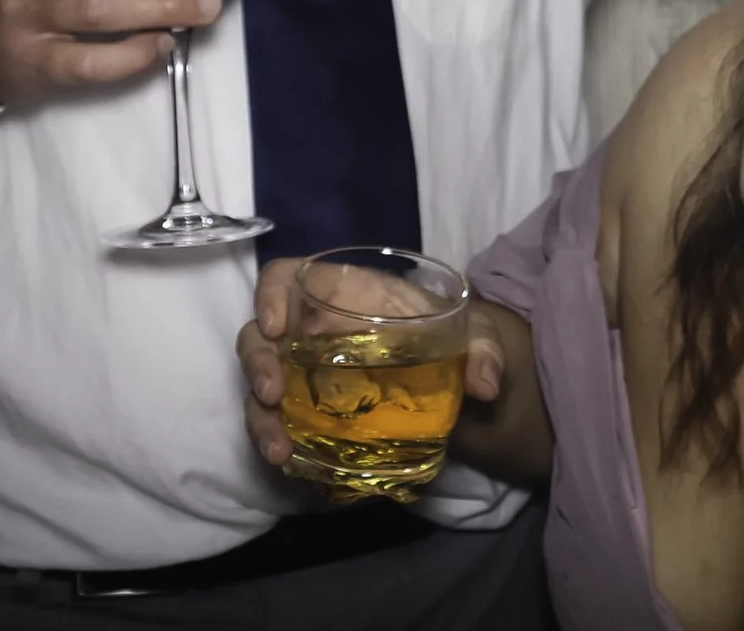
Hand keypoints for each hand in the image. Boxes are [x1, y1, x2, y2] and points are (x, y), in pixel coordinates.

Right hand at [237, 257, 511, 471]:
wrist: (454, 381)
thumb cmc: (450, 337)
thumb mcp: (474, 335)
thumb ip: (483, 350)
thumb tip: (486, 385)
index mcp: (342, 294)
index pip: (287, 277)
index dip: (270, 294)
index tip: (276, 326)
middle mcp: (312, 332)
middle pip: (260, 338)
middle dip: (257, 365)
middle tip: (273, 395)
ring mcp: (304, 374)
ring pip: (262, 388)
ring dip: (261, 418)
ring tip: (279, 451)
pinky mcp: (308, 413)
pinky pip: (280, 424)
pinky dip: (278, 443)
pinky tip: (292, 464)